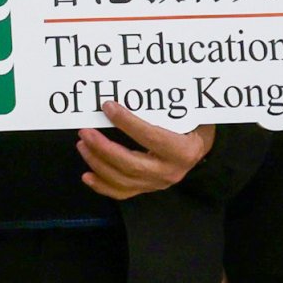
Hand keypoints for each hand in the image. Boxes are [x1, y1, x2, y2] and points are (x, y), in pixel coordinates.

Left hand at [75, 103, 213, 200]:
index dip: (127, 122)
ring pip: (122, 180)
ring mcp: (157, 184)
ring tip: (83, 144)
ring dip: (98, 163)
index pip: (150, 137)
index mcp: (183, 151)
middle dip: (103, 148)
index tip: (107, 107)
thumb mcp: (189, 114)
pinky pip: (121, 192)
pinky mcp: (147, 189)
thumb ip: (168, 106)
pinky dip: (102, 186)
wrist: (200, 149)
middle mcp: (170, 171)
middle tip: (85, 132)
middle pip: (130, 164)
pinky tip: (87, 175)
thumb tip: (137, 90)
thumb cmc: (193, 126)